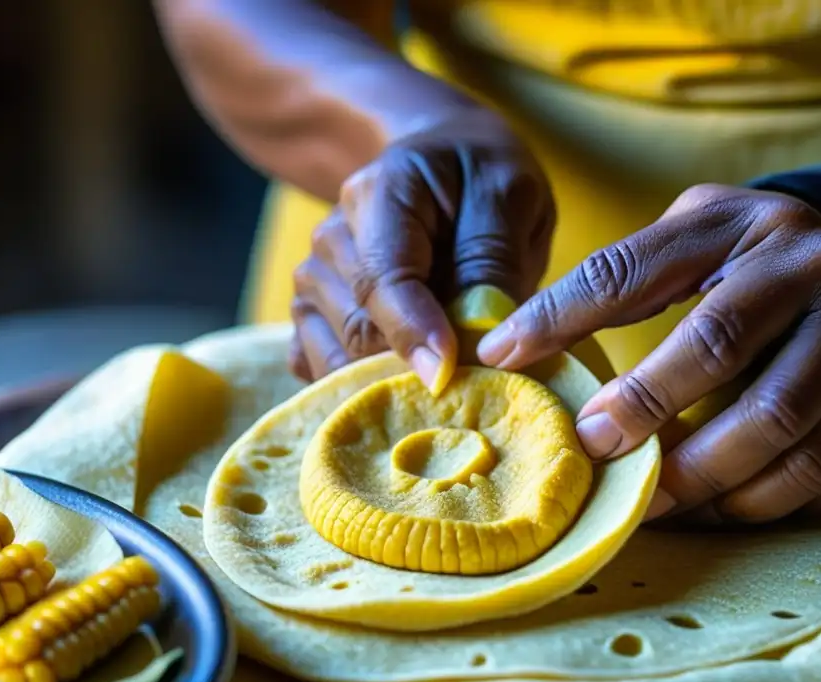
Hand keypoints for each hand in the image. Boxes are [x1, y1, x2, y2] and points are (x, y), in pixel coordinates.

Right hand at [288, 107, 554, 391]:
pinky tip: (395, 382)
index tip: (446, 372)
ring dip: (387, 378)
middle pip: (358, 328)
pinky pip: (316, 365)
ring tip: (443, 374)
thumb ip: (492, 263)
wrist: (444, 157)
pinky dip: (354, 386)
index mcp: (379, 195)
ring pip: (336, 355)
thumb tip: (479, 342)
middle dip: (411, 364)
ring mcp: (315, 277)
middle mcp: (332, 238)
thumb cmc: (481, 180)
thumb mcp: (508, 198)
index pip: (382, 278)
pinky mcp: (312, 312)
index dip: (412, 331)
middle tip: (469, 377)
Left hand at [477, 184, 820, 523]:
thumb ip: (611, 281)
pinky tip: (710, 508)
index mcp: (741, 226)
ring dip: (700, 477)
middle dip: (645, 409)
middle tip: (595, 450)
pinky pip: (820, 473)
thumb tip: (508, 345)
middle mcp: (813, 275)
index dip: (562, 317)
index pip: (632, 271)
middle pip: (718, 349)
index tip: (505, 358)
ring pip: (777, 427)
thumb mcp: (686, 240)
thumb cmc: (745, 260)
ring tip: (647, 502)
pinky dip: (755, 503)